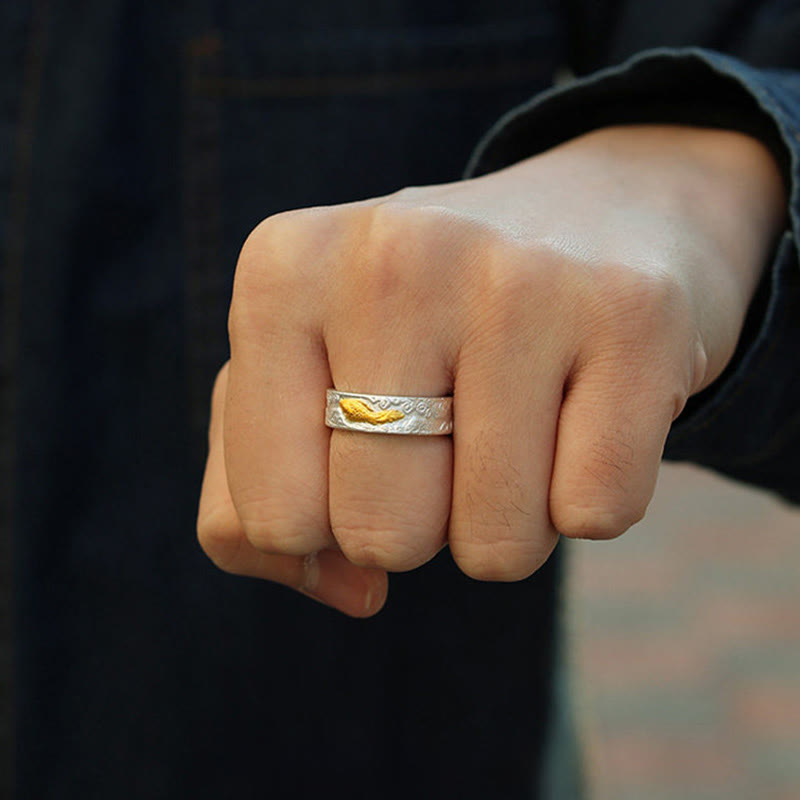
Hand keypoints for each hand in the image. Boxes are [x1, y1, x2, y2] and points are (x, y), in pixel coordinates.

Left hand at [197, 124, 784, 616]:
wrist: (583, 219)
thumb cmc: (422, 325)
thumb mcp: (303, 381)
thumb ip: (251, 509)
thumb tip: (356, 593)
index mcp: (282, 273)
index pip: (271, 519)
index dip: (328, 521)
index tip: (365, 449)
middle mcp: (392, 256)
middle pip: (382, 538)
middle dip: (421, 523)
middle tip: (452, 429)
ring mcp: (519, 277)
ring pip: (495, 546)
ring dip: (505, 520)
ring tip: (519, 417)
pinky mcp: (633, 313)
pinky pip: (594, 516)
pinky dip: (588, 496)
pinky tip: (586, 405)